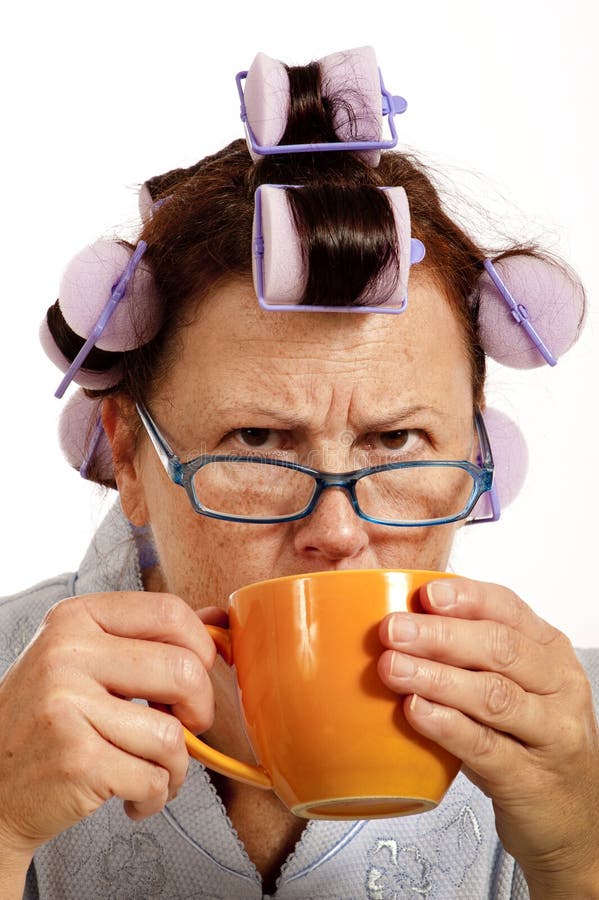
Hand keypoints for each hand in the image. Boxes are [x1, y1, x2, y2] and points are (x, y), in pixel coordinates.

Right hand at [0, 592, 217, 860]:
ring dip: (176, 765)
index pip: (169, 611)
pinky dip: (155, 796)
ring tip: (154, 771)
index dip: (201, 646)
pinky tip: (133, 795)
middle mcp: (66, 654)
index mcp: (75, 619)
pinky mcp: (75, 761)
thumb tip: (217, 620)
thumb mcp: (82, 657)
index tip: (201, 672)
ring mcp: (67, 706)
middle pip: (183, 670)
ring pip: (172, 735)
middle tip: (185, 727)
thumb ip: (143, 637)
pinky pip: (153, 777)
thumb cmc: (47, 719)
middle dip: (201, 709)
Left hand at [378, 578, 598, 896]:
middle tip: (394, 630)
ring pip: (493, 695)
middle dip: (440, 635)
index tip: (424, 594)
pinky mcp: (531, 779)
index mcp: (549, 650)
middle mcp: (558, 686)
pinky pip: (485, 747)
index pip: (508, 609)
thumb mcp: (510, 685)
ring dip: (436, 677)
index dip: (465, 598)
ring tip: (393, 668)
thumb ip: (468, 654)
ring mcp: (551, 733)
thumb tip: (401, 621)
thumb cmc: (528, 741)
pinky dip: (446, 725)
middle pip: (499, 648)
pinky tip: (416, 712)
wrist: (571, 818)